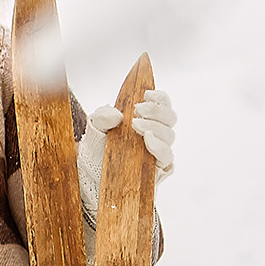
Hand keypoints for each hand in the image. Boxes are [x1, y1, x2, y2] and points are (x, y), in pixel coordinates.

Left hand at [78, 88, 176, 216]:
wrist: (93, 171)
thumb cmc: (100, 144)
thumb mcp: (96, 127)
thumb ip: (103, 116)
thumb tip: (116, 114)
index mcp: (146, 118)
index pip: (163, 104)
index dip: (160, 98)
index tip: (146, 94)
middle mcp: (156, 132)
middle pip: (170, 118)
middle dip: (156, 111)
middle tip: (138, 110)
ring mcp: (158, 150)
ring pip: (169, 136)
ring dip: (155, 127)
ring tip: (136, 126)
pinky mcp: (157, 167)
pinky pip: (167, 157)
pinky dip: (159, 147)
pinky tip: (148, 140)